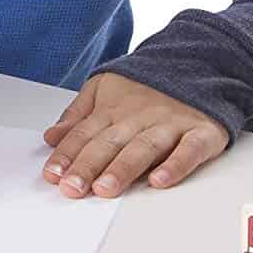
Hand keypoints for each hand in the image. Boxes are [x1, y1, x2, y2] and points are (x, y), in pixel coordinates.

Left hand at [41, 72, 228, 197]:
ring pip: (143, 148)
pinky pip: (189, 150)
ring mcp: (170, 124)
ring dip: (123, 168)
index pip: (84, 134)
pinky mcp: (201, 132)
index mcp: (112, 109)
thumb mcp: (104, 89)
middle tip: (72, 187)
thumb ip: (77, 114)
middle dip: (88, 166)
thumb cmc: (146, 86)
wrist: (198, 64)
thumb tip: (51, 137)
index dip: (67, 155)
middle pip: (109, 143)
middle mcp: (138, 117)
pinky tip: (160, 180)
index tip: (52, 175)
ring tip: (105, 188)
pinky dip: (175, 166)